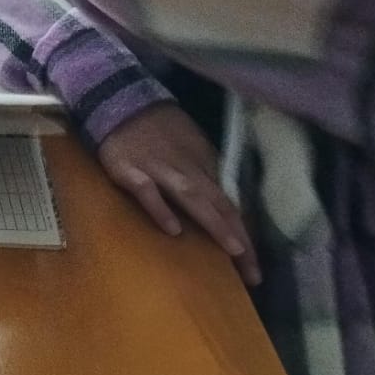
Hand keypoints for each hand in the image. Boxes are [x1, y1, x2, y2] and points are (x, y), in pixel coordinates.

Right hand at [97, 103, 260, 285]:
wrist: (119, 100)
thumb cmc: (158, 128)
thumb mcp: (191, 147)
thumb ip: (206, 176)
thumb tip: (227, 210)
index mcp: (202, 165)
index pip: (230, 204)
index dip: (245, 235)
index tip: (255, 270)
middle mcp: (186, 169)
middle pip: (218, 205)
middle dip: (238, 238)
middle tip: (253, 275)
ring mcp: (157, 169)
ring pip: (192, 197)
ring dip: (214, 222)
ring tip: (232, 250)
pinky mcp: (128, 170)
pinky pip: (147, 191)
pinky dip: (161, 208)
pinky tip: (172, 229)